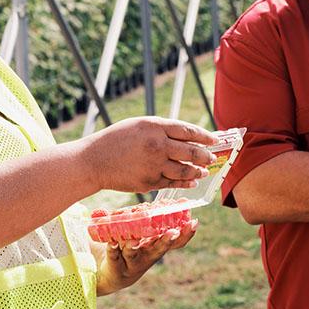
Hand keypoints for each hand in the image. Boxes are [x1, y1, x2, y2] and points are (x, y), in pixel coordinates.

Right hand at [80, 117, 217, 193]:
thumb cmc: (116, 139)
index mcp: (154, 127)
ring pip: (185, 170)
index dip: (204, 136)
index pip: (188, 131)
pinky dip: (185, 182)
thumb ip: (162, 129)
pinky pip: (173, 183)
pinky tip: (191, 181)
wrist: (94, 161)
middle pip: (191, 151)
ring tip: (204, 171)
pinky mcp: (149, 182)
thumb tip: (188, 136)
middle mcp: (157, 145)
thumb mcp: (139, 125)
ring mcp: (154, 165)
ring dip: (198, 171)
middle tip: (212, 157)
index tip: (214, 139)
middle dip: (205, 155)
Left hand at [95, 219, 197, 295]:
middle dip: (166, 241)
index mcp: (156, 247)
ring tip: (133, 241)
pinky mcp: (116, 265)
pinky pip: (114, 256)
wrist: (114, 275)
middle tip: (172, 233)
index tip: (194, 222)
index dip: (186, 234)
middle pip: (158, 249)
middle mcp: (147, 256)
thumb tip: (161, 201)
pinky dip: (113, 249)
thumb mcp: (144, 237)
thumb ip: (150, 221)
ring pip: (133, 254)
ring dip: (133, 246)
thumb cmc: (133, 250)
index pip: (175, 242)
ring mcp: (132, 262)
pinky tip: (112, 243)